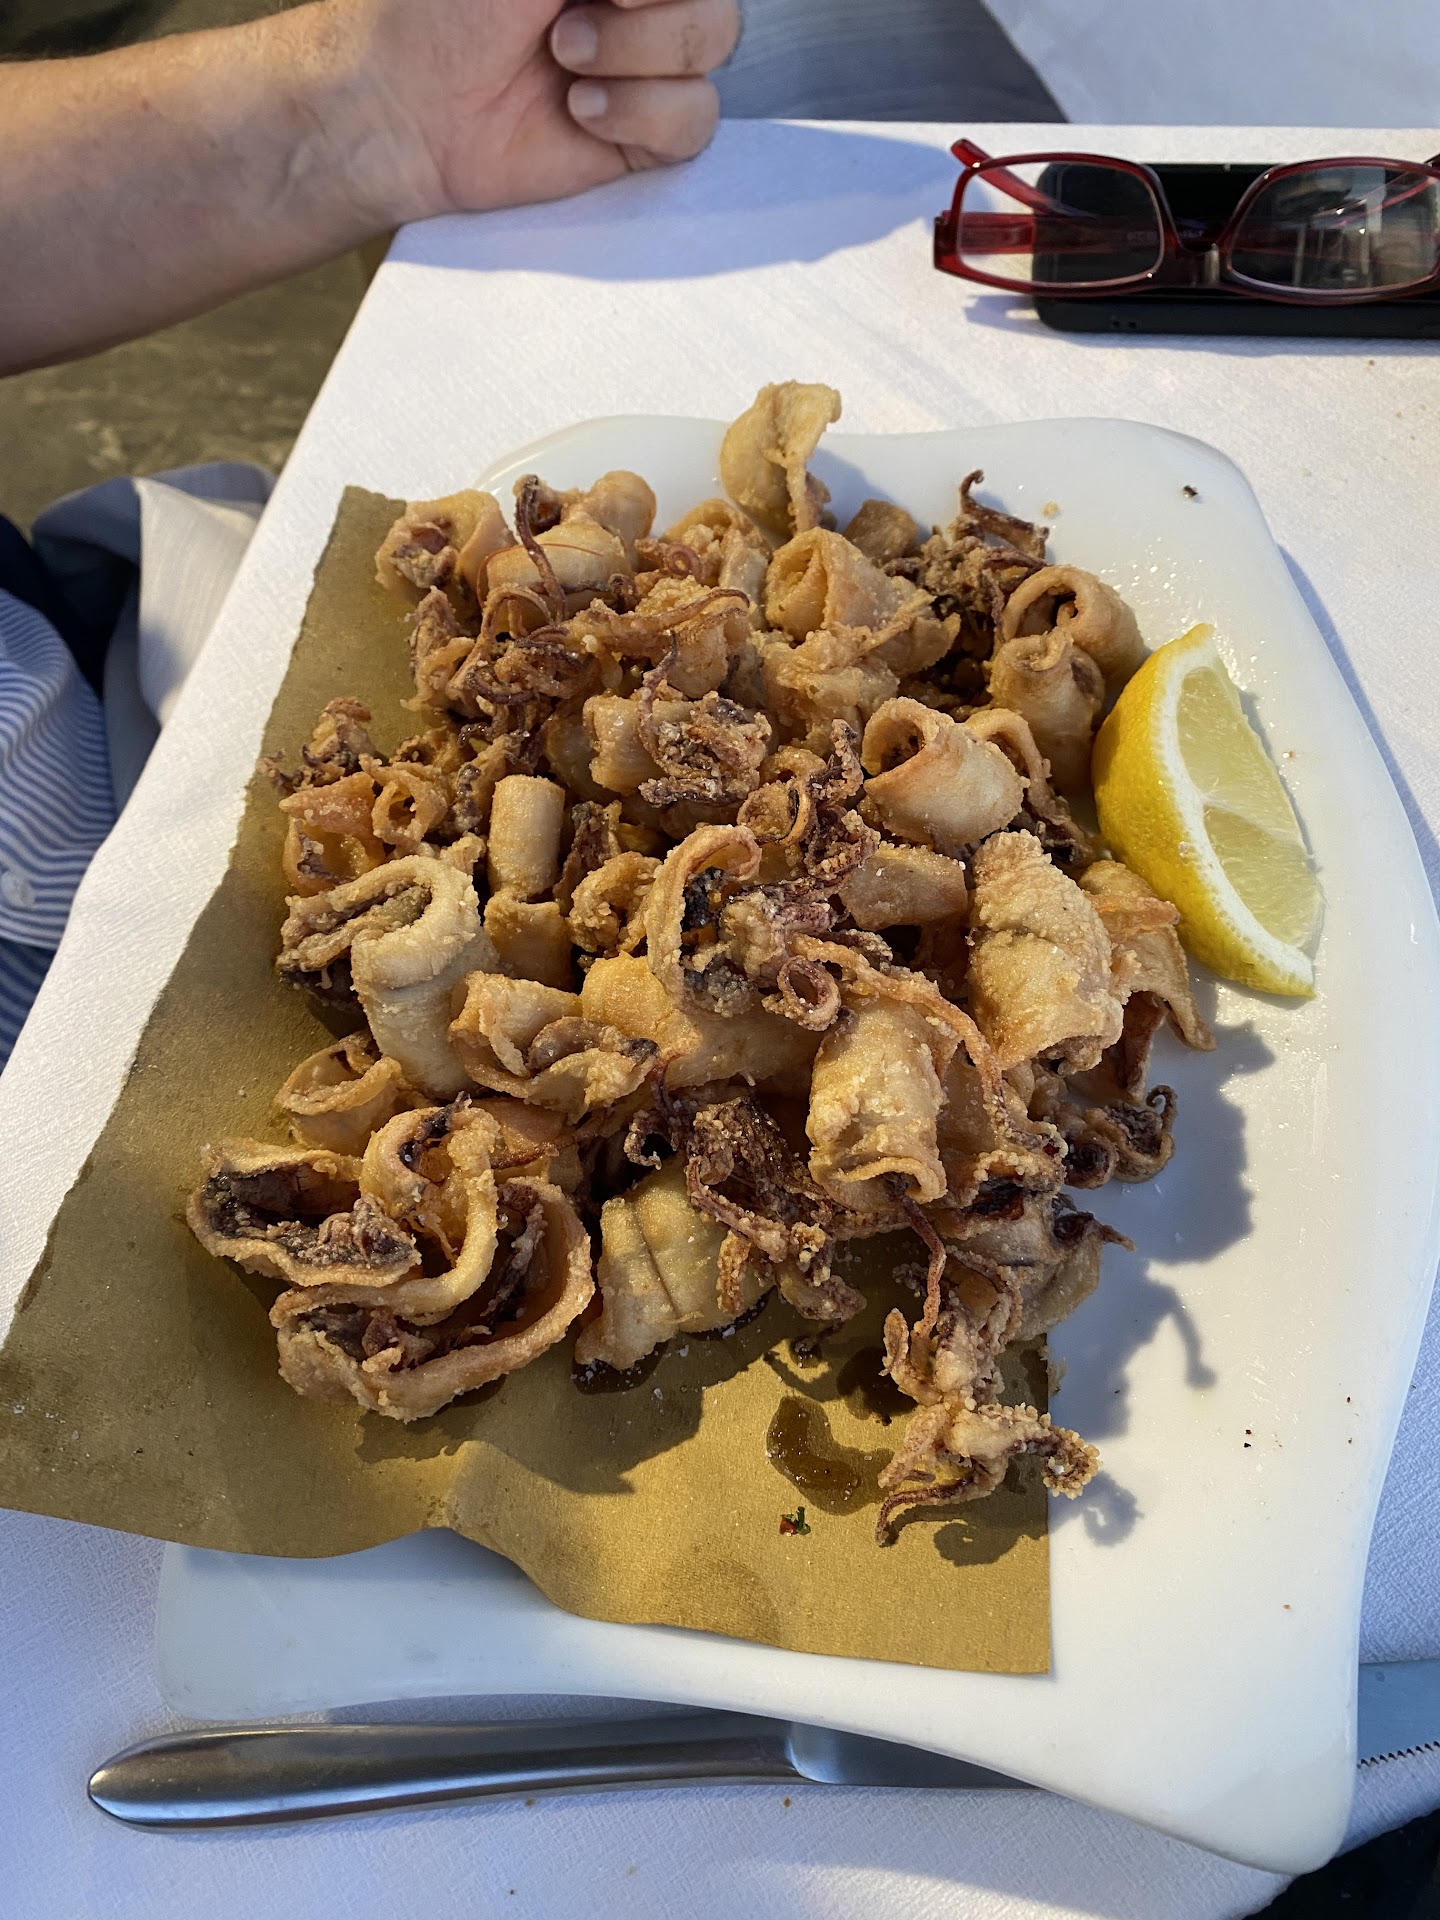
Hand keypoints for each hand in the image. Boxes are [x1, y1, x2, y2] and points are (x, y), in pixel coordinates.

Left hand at [340, 0, 741, 223]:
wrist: (404, 108)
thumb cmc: (442, 10)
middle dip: (650, 13)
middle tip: (568, 24)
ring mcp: (643, 63)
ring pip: (712, 46)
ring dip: (641, 53)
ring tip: (567, 64)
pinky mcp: (640, 134)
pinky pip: (695, 120)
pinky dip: (643, 113)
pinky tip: (583, 111)